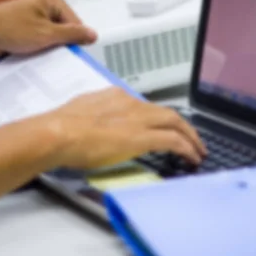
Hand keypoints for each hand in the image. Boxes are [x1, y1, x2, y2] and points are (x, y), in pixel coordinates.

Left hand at [0, 0, 96, 58]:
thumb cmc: (11, 30)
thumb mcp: (47, 35)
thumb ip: (72, 35)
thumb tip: (94, 34)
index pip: (75, 22)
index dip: (74, 39)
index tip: (72, 53)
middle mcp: (44, 4)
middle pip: (65, 28)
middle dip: (62, 43)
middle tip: (55, 55)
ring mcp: (35, 15)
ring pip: (53, 35)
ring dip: (51, 47)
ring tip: (43, 54)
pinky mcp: (27, 26)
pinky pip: (42, 38)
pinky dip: (41, 47)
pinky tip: (36, 54)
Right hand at [37, 88, 206, 168]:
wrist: (57, 133)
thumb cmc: (59, 129)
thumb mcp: (79, 114)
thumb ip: (93, 118)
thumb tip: (93, 127)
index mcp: (115, 97)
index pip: (146, 107)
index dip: (159, 119)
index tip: (164, 128)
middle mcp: (130, 104)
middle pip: (167, 112)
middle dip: (184, 126)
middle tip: (193, 139)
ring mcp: (138, 119)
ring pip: (176, 123)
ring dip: (191, 137)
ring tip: (198, 151)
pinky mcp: (142, 137)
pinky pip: (174, 141)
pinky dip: (187, 149)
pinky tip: (192, 158)